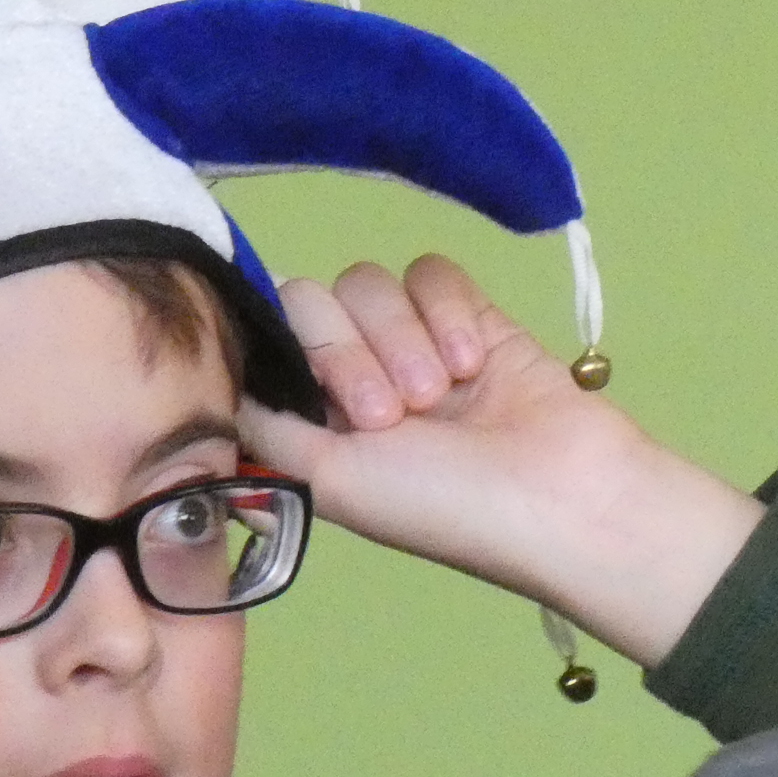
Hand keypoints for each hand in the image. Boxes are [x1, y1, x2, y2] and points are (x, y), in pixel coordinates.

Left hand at [239, 256, 761, 669]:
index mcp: (314, 419)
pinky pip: (430, 271)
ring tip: (440, 396)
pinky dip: (446, 313)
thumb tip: (220, 374)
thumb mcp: (328, 479)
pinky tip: (472, 365)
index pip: (268, 341)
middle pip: (311, 299)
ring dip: (400, 340)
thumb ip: (263, 422)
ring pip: (369, 282)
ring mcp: (411, 341)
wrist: (557, 498)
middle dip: (347, 355)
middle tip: (392, 416)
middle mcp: (354, 375)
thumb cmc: (438, 505)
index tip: (323, 402)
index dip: (290, 355)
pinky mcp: (468, 314)